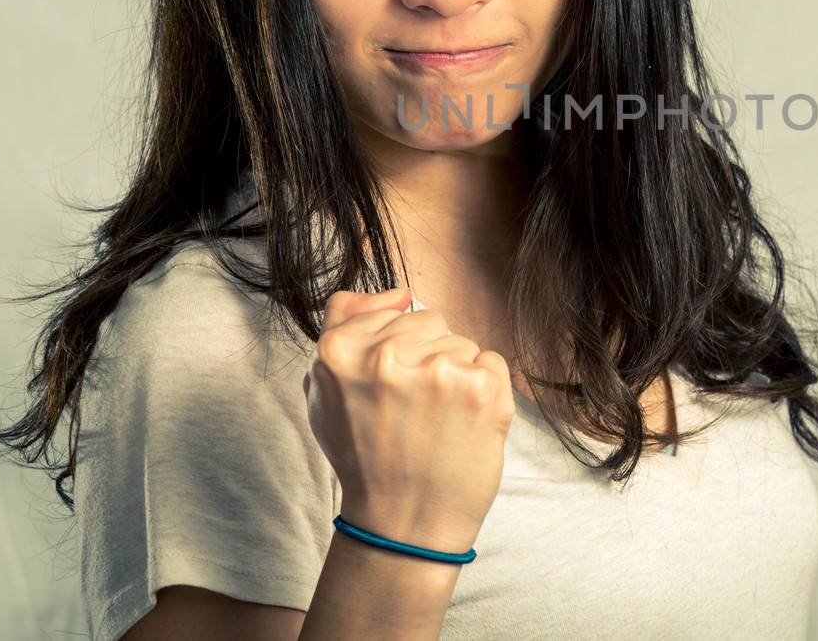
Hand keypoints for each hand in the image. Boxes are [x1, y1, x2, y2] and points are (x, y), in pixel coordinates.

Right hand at [304, 287, 514, 553]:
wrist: (402, 525)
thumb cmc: (365, 457)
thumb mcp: (325, 391)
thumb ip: (343, 326)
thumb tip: (399, 293)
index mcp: (339, 351)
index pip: (390, 311)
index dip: (396, 350)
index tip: (388, 390)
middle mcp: (386, 355)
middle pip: (430, 322)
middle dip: (427, 358)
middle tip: (412, 412)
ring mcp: (438, 370)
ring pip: (461, 343)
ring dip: (456, 378)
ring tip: (436, 423)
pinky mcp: (481, 388)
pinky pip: (492, 362)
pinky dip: (485, 391)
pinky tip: (462, 425)